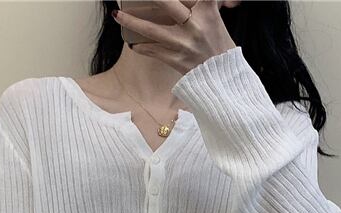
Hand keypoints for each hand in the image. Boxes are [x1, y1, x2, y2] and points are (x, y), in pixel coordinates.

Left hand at [112, 0, 238, 75]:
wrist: (222, 77)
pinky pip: (153, 51)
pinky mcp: (176, 60)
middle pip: (168, 5)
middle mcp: (195, 26)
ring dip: (132, 22)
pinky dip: (141, 47)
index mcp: (207, 10)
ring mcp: (184, 44)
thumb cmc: (218, 45)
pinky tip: (132, 43)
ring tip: (118, 16)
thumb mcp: (214, 18)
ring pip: (152, 30)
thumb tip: (198, 0)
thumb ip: (204, 5)